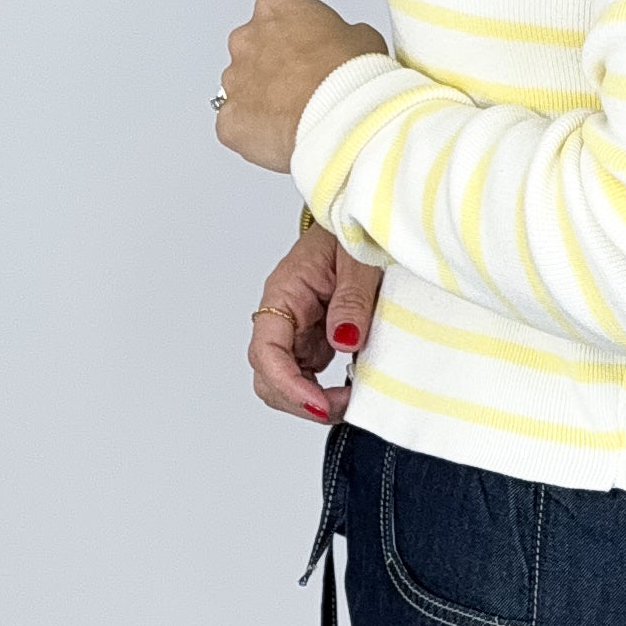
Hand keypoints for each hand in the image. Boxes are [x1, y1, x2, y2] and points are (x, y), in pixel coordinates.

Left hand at [214, 0, 387, 172]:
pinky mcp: (228, 119)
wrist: (339, 121)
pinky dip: (254, 132)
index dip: (297, 37)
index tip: (312, 52)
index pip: (278, 14)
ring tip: (297, 116)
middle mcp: (246, 38)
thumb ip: (341, 35)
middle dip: (274, 67)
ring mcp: (233, 80)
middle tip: (305, 87)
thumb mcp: (363, 38)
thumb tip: (344, 48)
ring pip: (243, 89)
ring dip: (263, 100)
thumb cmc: (350, 78)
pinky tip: (282, 136)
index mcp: (276, 7)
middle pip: (254, 50)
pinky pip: (237, 124)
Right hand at [248, 221, 385, 425]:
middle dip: (300, 401)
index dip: (288, 384)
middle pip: (269, 376)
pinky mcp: (315, 338)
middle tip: (343, 406)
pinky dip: (326, 390)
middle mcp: (283, 315)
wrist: (358, 219)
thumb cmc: (353, 231)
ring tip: (350, 400)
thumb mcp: (359, 260)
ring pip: (286, 381)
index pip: (267, 350)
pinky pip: (309, 375)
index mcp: (284, 292)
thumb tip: (345, 340)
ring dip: (313, 401)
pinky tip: (351, 388)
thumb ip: (351, 300)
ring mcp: (297, 330)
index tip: (320, 404)